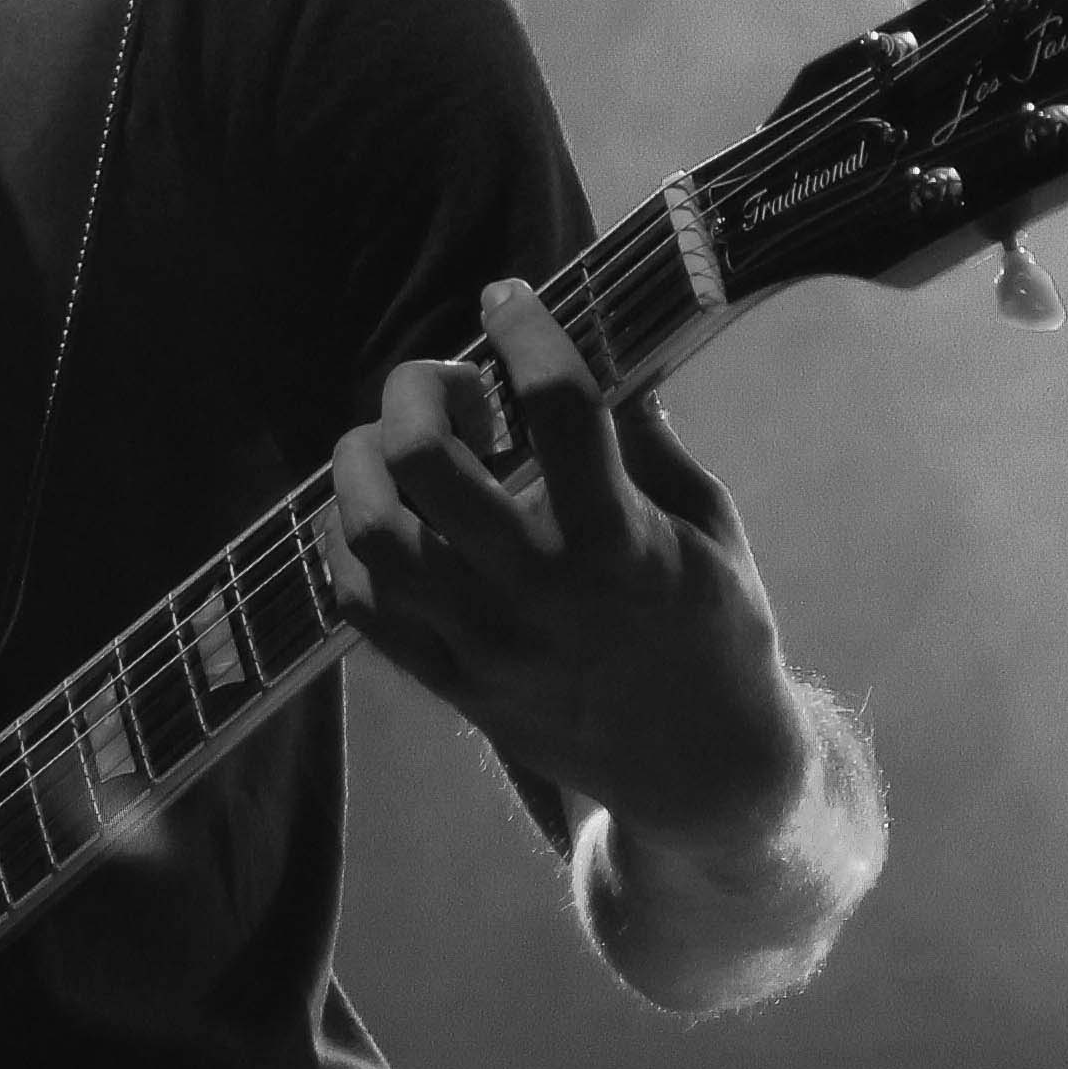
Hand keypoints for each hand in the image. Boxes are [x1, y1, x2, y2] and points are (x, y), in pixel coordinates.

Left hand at [330, 276, 810, 852]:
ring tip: (397, 446)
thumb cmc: (717, 630)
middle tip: (450, 382)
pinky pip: (362, 606)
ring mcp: (485, 646)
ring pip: (371, 535)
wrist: (701, 770)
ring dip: (363, 464)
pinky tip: (383, 514)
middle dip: (418, 389)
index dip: (523, 331)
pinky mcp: (453, 686)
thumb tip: (607, 350)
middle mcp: (540, 593)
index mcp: (620, 543)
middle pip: (424, 463)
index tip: (508, 298)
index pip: (557, 407)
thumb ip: (650, 442)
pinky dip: (350, 544)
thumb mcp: (710, 527)